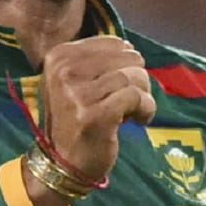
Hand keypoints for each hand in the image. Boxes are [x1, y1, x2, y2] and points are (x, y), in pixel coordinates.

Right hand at [39, 35, 155, 181]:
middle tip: (132, 99)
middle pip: (127, 57)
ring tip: (136, 110)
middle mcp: (64, 71)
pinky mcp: (96, 115)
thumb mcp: (73, 82)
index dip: (126, 63)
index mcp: (59, 57)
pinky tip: (139, 119)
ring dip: (144, 94)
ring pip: (133, 76)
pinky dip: (146, 107)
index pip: (113, 43)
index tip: (121, 85)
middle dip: (138, 78)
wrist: (62, 162)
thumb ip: (97, 61)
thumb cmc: (74, 119)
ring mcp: (78, 94)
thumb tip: (131, 48)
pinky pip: (136, 96)